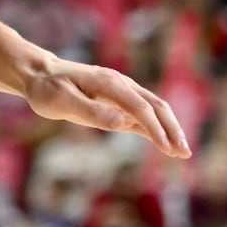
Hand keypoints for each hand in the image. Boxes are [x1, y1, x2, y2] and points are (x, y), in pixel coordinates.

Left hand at [24, 57, 189, 157]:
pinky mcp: (119, 103)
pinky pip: (143, 116)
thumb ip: (91, 111)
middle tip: (185, 152)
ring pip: (155, 110)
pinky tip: (165, 143)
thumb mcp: (61, 101)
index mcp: (110, 84)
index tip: (166, 148)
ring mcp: (123, 93)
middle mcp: (123, 85)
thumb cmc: (47, 88)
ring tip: (182, 152)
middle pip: (157, 107)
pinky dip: (157, 129)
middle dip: (173, 129)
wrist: (41, 74)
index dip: (155, 128)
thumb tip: (121, 122)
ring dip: (170, 130)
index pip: (141, 107)